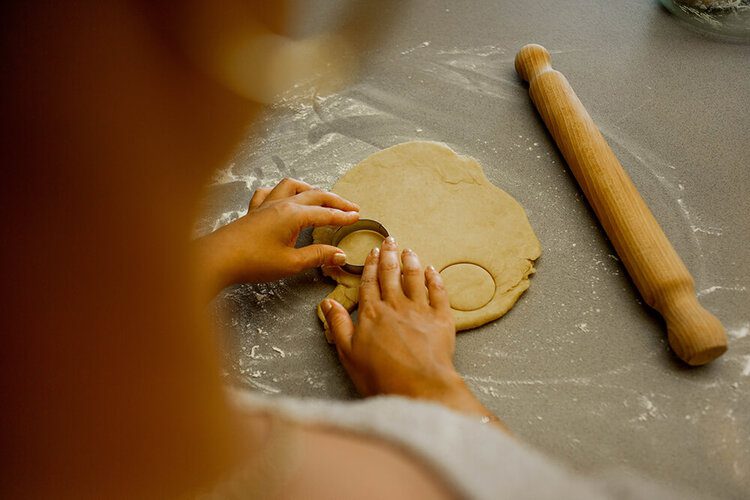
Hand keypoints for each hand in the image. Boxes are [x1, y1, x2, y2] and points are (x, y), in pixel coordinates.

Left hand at [194, 178, 358, 295]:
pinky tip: (282, 198)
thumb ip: (318, 256)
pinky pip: (268, 193)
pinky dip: (280, 191)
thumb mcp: (291, 263)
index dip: (343, 216)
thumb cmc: (253, 261)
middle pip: (314, 195)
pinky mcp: (253, 211)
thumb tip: (340, 254)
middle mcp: (281, 204)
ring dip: (309, 189)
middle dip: (334, 201)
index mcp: (294, 215)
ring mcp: (266, 205)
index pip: (325, 213)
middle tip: (350, 207)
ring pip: (292, 186)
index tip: (357, 217)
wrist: (218, 258)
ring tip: (320, 196)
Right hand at [322, 237, 456, 397]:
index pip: (369, 282)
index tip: (372, 251)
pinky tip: (431, 271)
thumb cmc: (380, 375)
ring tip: (408, 251)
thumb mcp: (348, 353)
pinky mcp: (442, 319)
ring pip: (415, 277)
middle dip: (389, 255)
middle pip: (391, 273)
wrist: (418, 387)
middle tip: (389, 240)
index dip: (370, 265)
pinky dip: (434, 278)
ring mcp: (420, 310)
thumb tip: (327, 302)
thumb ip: (338, 325)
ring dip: (411, 261)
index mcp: (372, 313)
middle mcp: (396, 305)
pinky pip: (438, 291)